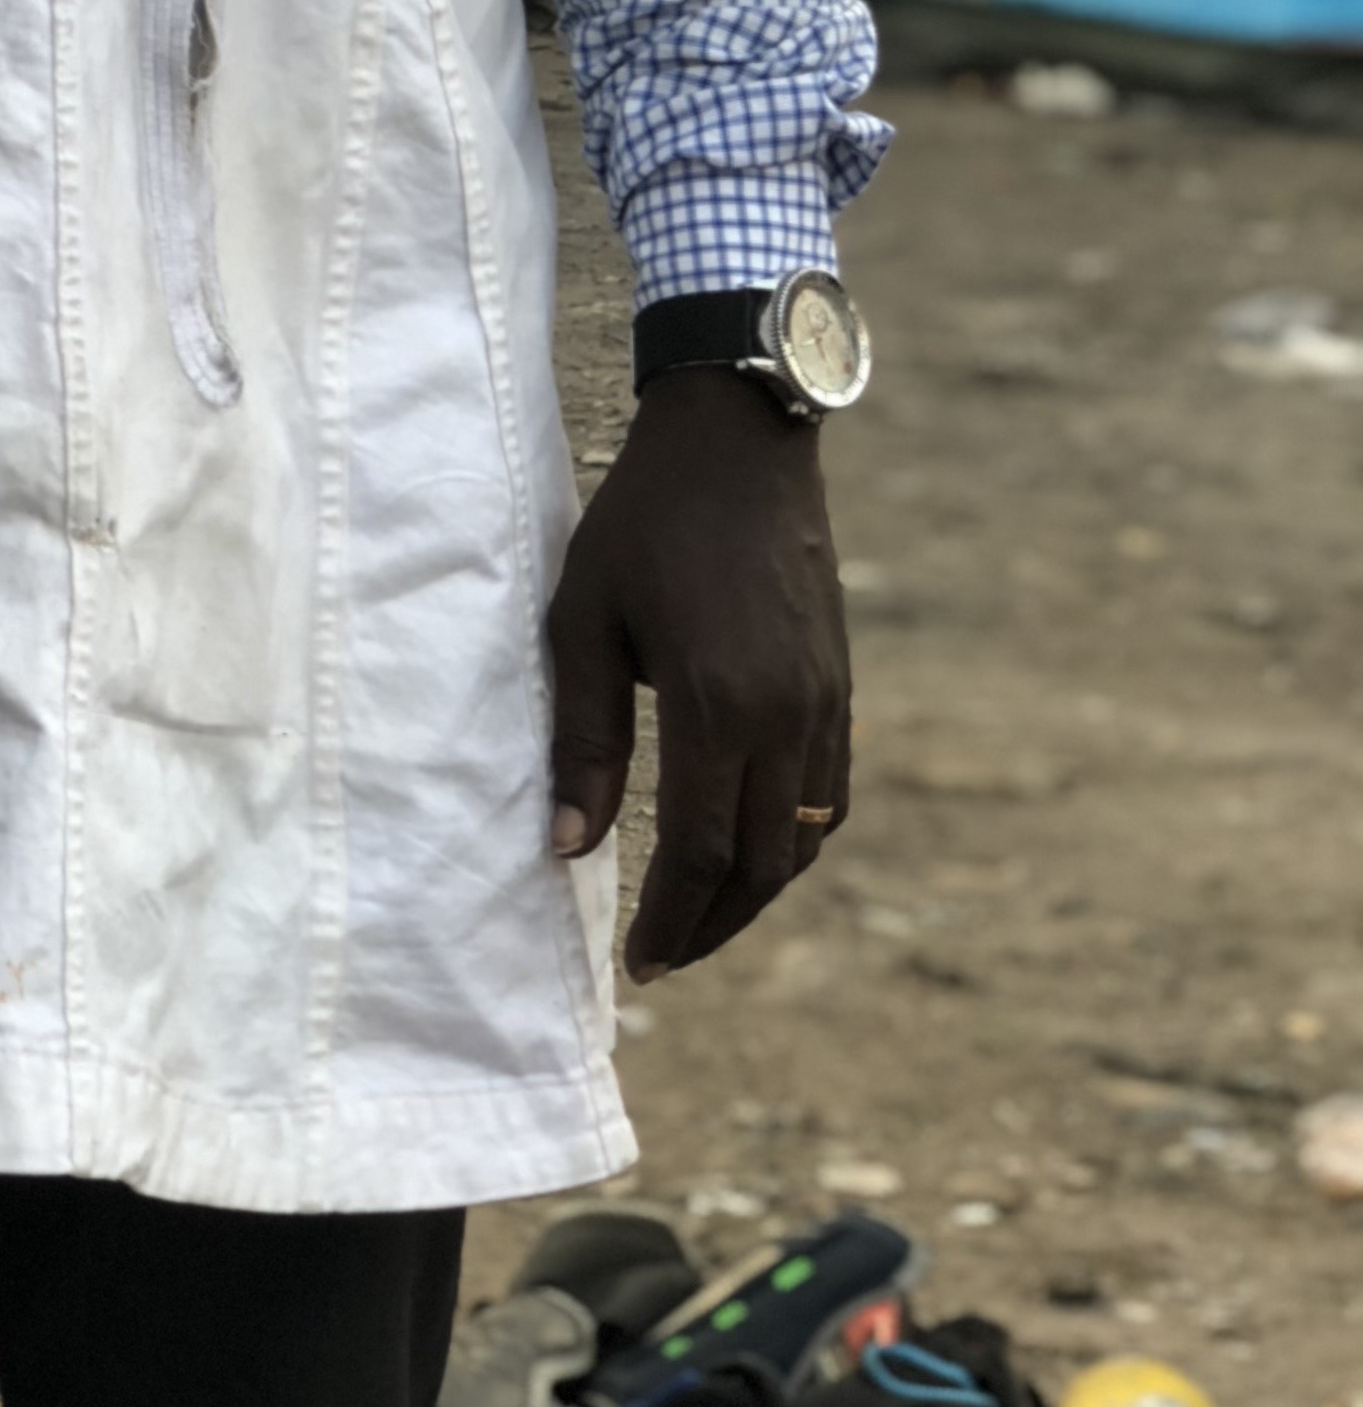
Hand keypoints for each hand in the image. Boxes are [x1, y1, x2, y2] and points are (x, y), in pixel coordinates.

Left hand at [546, 368, 850, 981]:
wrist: (739, 439)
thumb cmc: (643, 521)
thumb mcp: (584, 620)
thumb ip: (580, 737)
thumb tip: (566, 848)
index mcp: (717, 706)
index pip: (699, 852)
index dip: (671, 920)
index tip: (639, 967)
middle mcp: (786, 716)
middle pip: (763, 865)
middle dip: (711, 924)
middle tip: (664, 959)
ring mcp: (826, 702)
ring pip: (806, 838)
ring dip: (757, 890)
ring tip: (701, 915)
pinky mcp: (841, 683)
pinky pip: (831, 794)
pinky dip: (797, 840)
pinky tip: (756, 846)